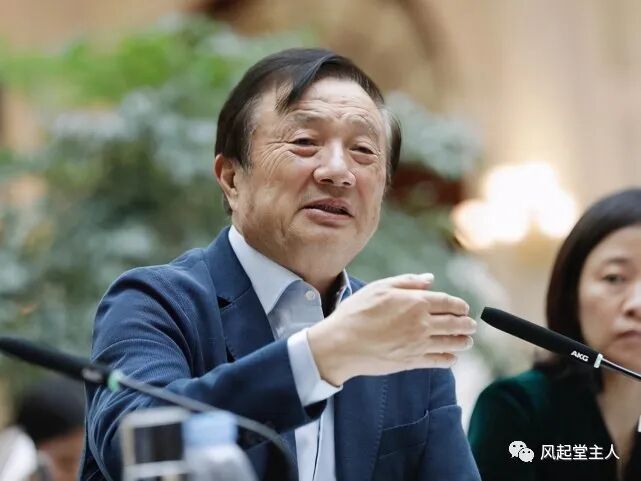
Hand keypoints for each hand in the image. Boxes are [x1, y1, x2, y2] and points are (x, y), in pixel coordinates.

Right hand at [307, 273, 475, 384]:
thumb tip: (429, 279)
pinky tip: (452, 358)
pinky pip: (438, 361)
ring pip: (451, 344)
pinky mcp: (412, 361)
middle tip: (471, 325)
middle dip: (466, 324)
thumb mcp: (379, 288)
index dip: (459, 306)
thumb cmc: (357, 313)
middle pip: (455, 324)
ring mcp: (418, 345)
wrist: (341, 344)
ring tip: (467, 341)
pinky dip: (449, 359)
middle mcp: (422, 324)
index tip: (463, 308)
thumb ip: (407, 283)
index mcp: (416, 302)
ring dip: (463, 342)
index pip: (448, 303)